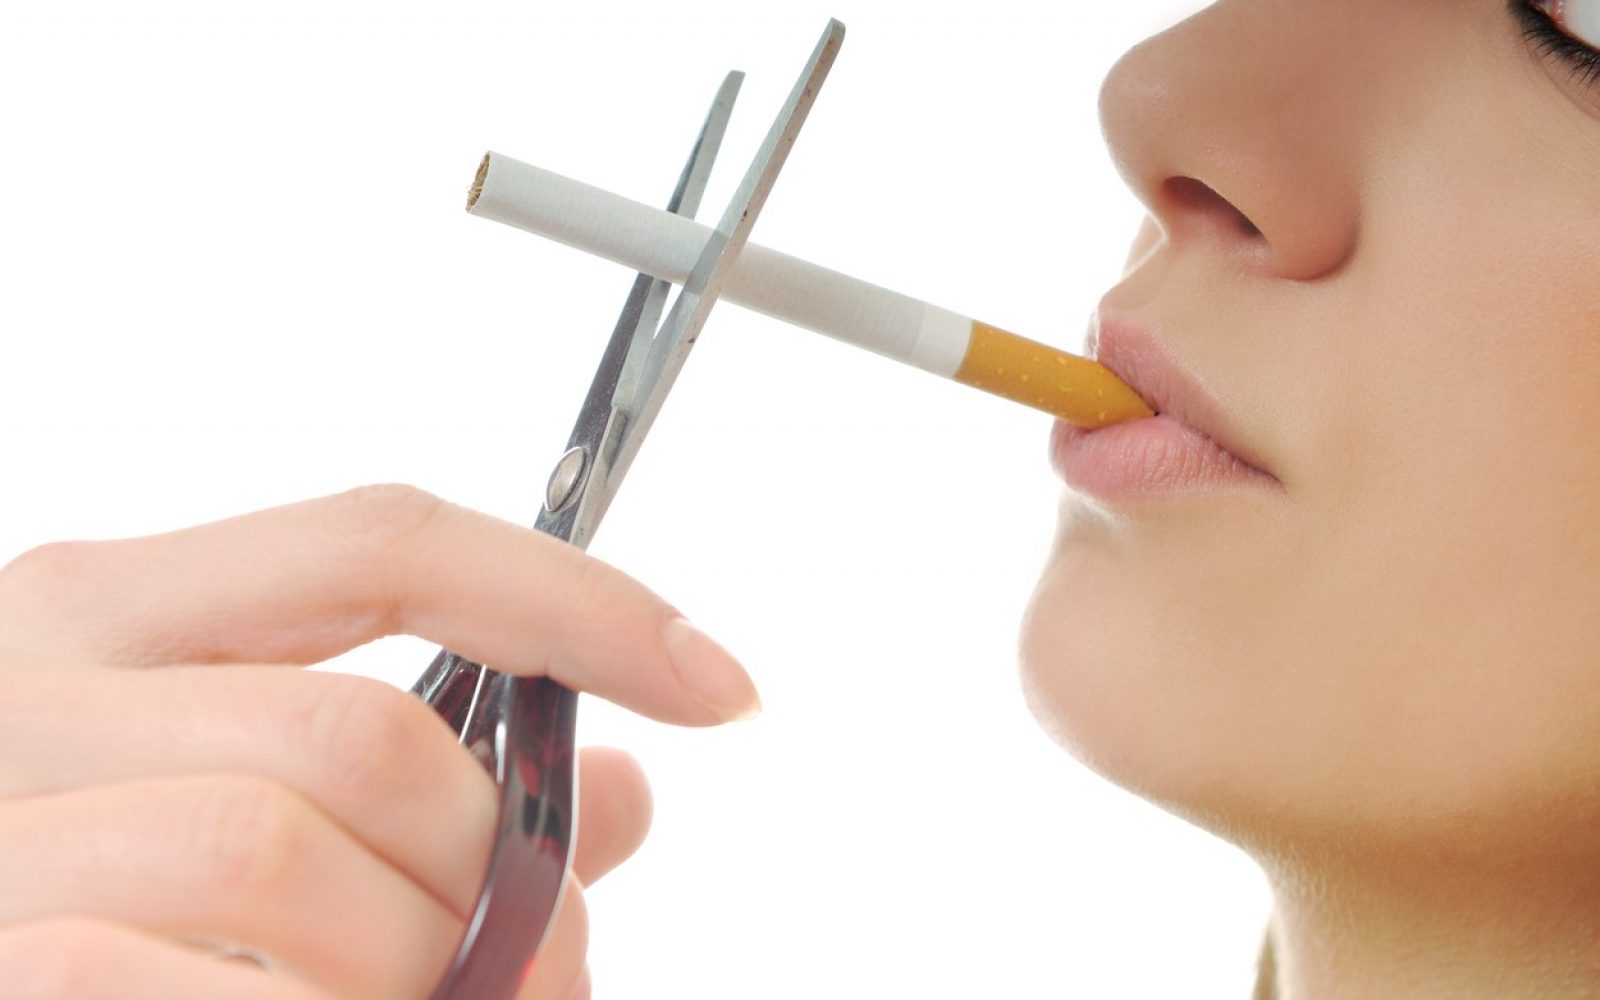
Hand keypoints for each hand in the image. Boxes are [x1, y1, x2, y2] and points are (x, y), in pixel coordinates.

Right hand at [0, 485, 758, 998]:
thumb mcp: (221, 785)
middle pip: (361, 733)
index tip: (718, 680)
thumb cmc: (62, 882)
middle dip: (495, 860)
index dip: (575, 600)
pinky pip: (167, 978)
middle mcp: (24, 688)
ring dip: (412, 958)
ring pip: (276, 852)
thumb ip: (416, 783)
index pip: (388, 539)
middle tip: (540, 945)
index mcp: (98, 610)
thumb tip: (619, 802)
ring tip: (437, 999)